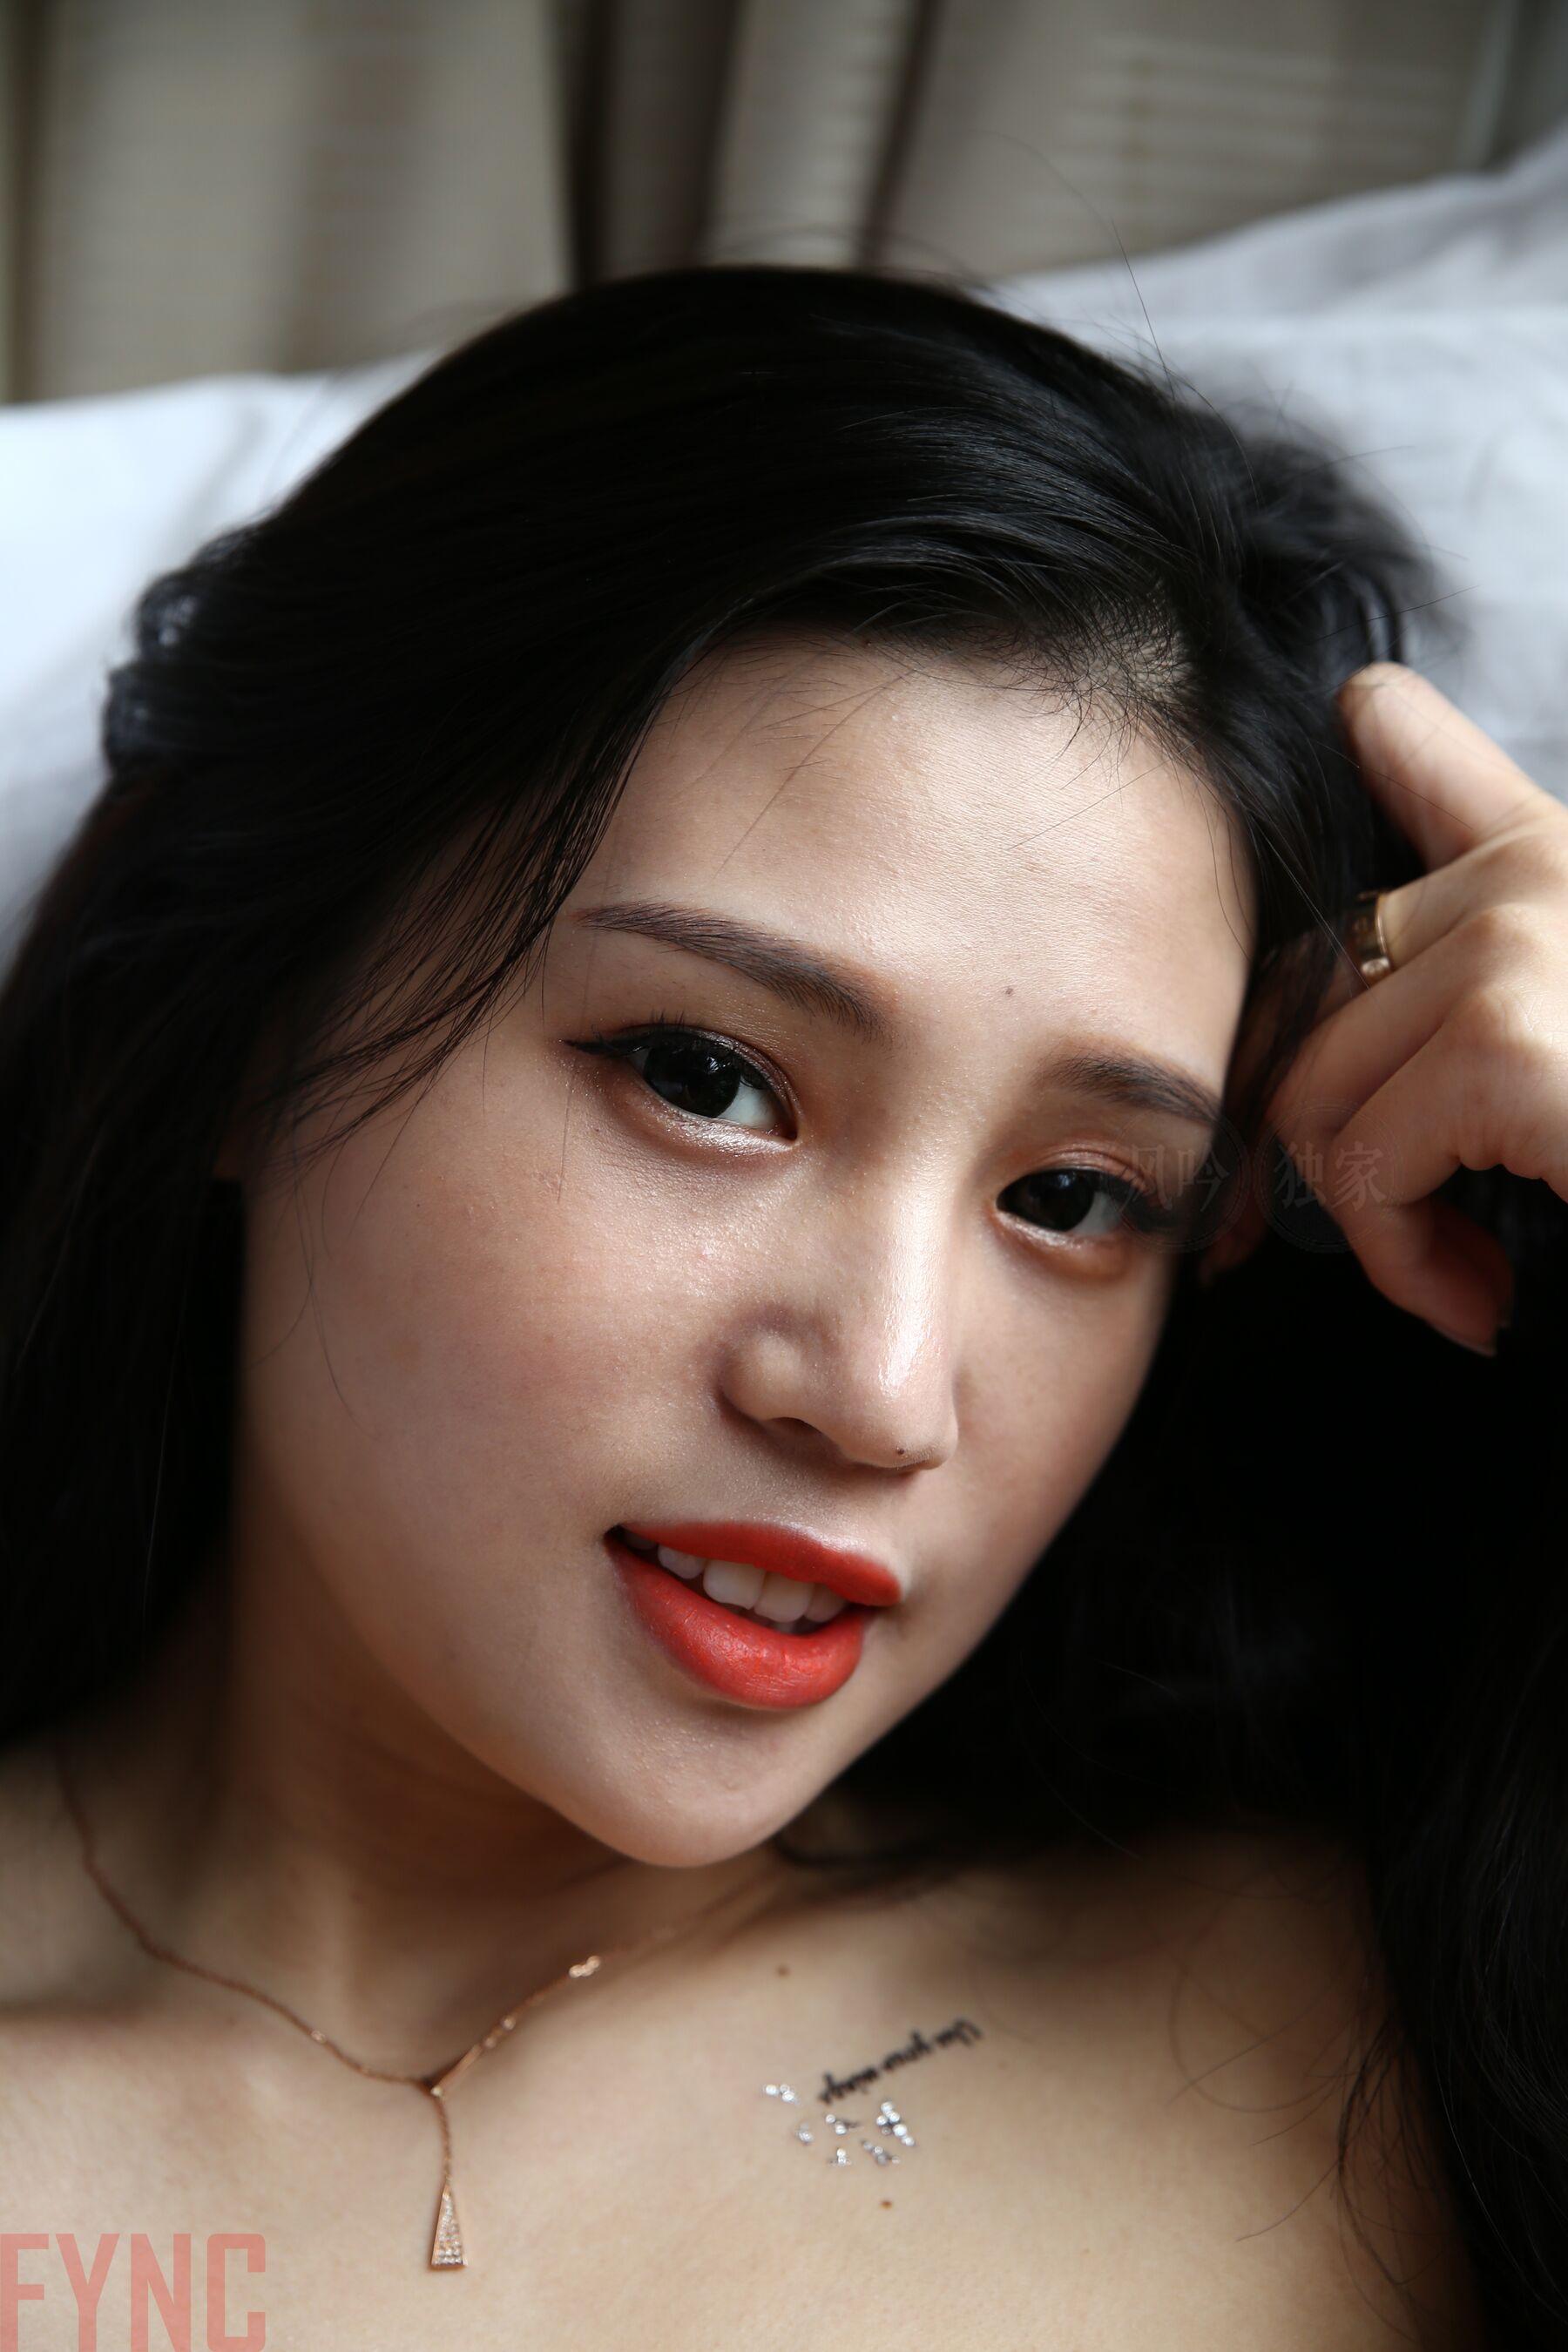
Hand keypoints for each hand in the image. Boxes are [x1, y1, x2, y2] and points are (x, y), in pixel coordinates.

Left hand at [1201, 663, 1567, 1354]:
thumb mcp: (1563, 1010)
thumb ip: (1487, 951)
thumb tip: (1370, 914)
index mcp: (1565, 858)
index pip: (1412, 746)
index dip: (1369, 761)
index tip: (1348, 771)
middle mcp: (1544, 869)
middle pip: (1314, 974)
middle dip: (1319, 1123)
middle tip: (1401, 1227)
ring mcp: (1523, 941)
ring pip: (1318, 1083)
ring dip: (1371, 1215)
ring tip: (1463, 1272)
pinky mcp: (1509, 1044)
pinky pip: (1363, 1162)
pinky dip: (1400, 1259)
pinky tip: (1476, 1296)